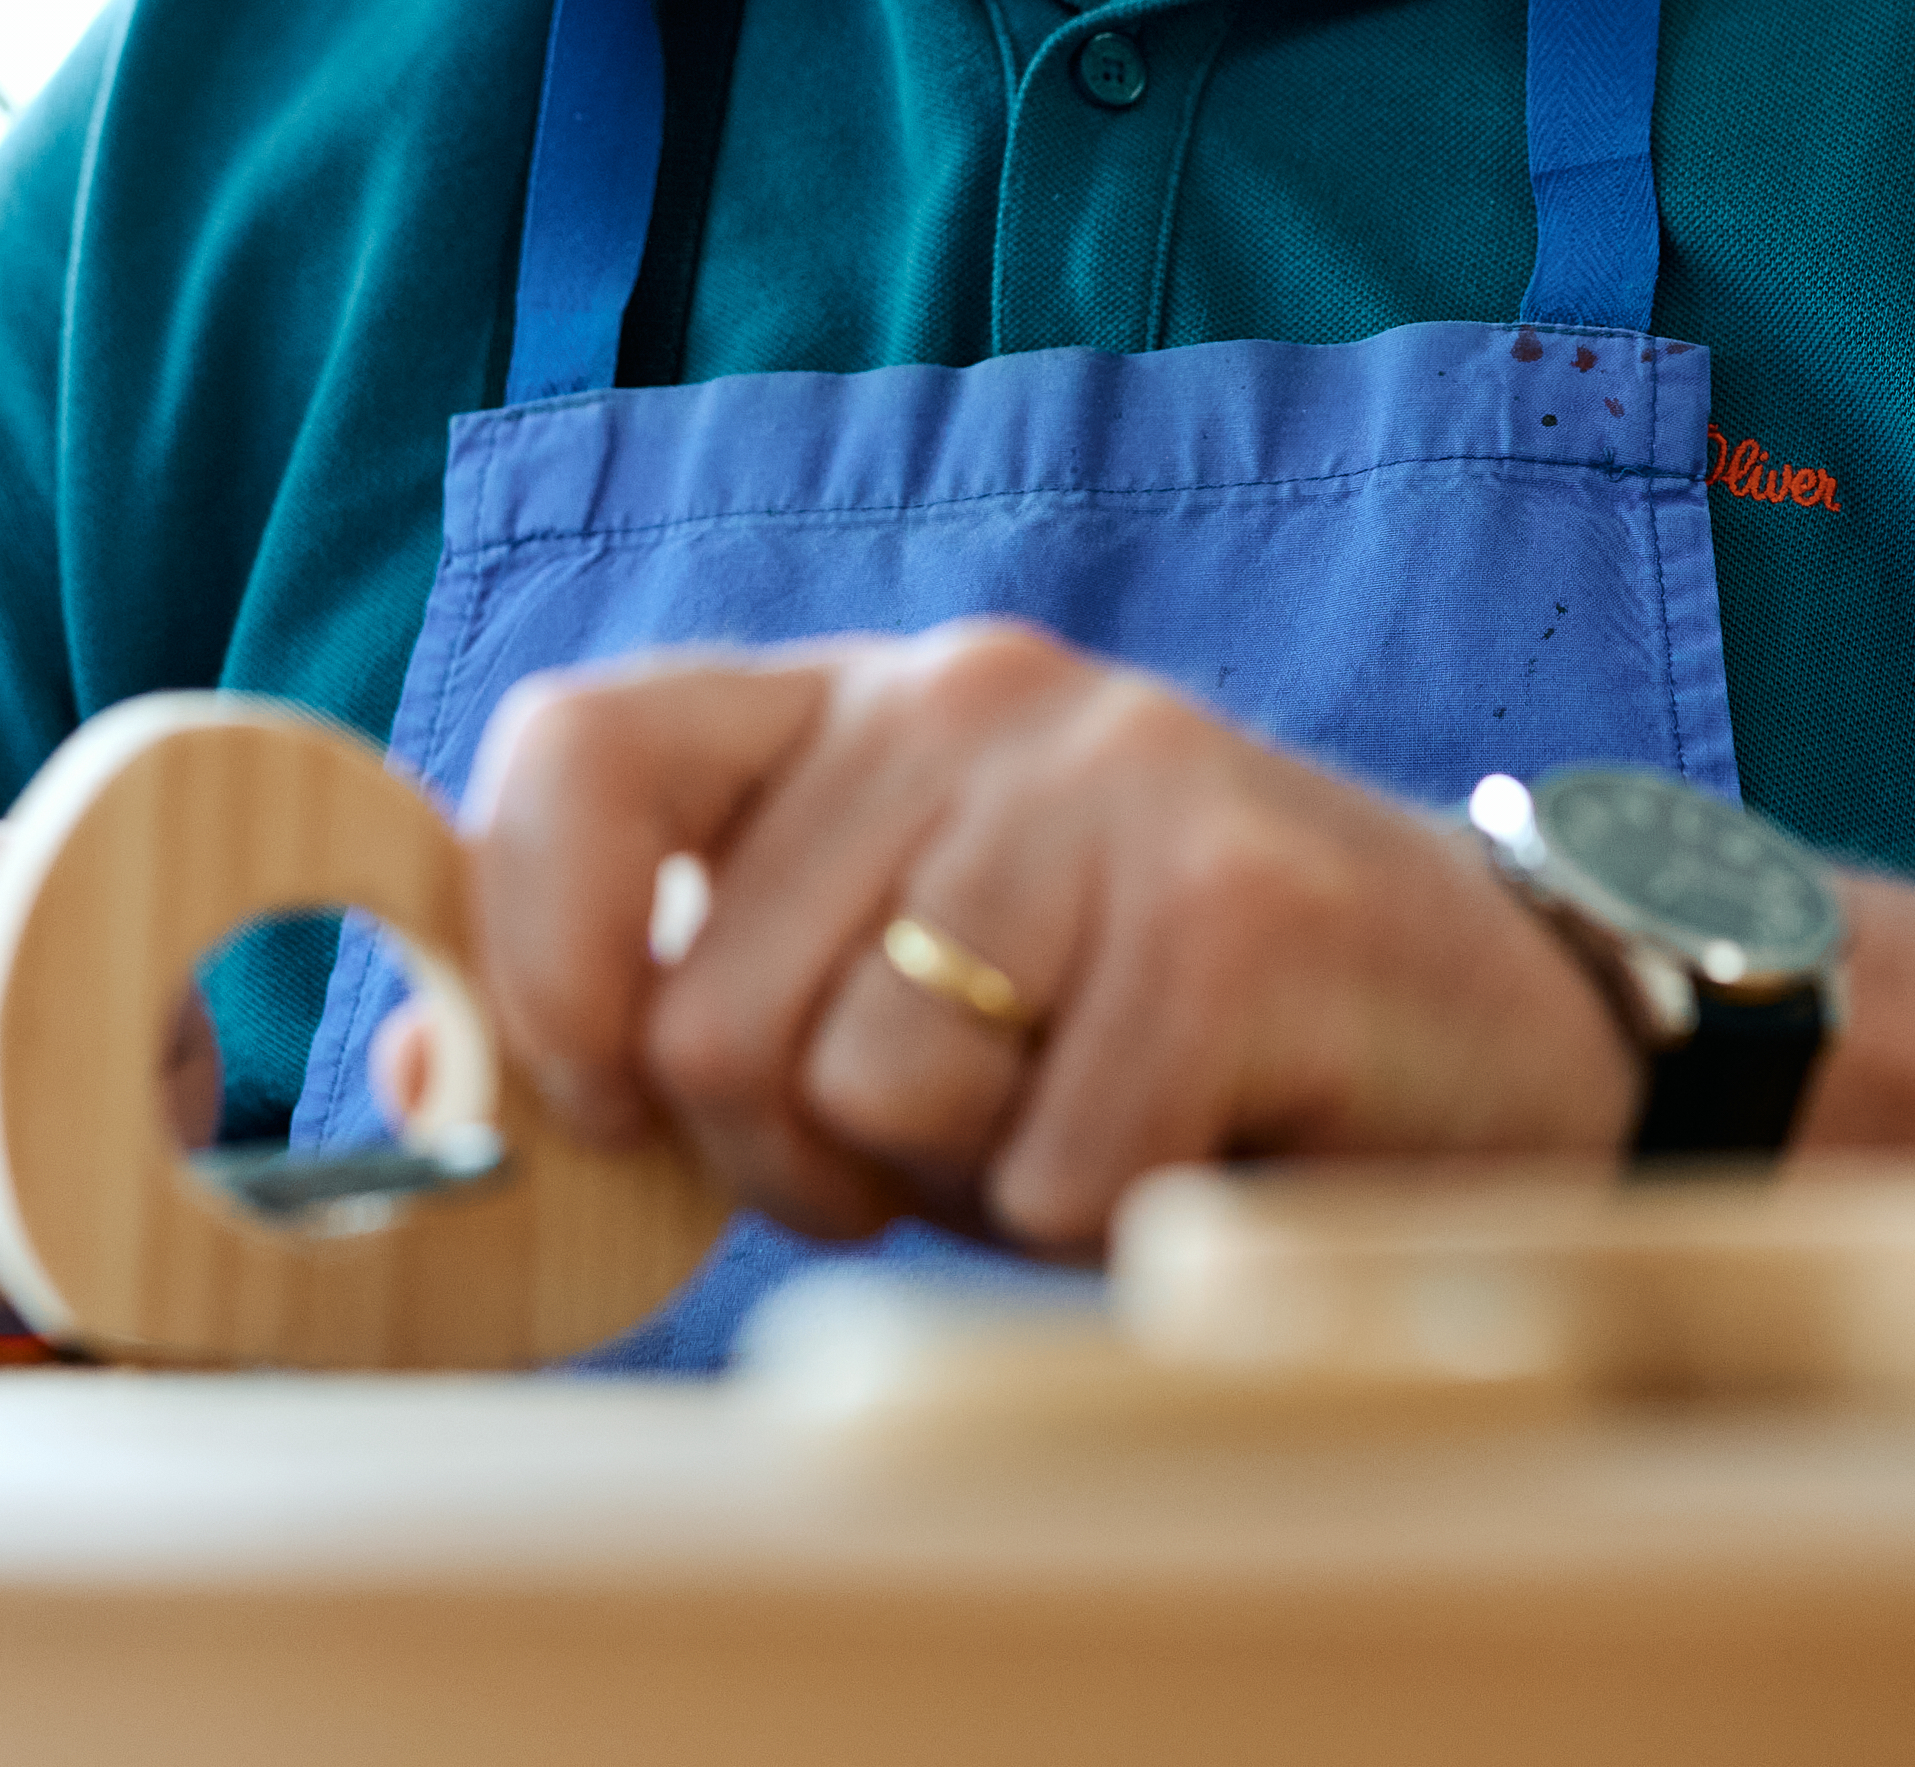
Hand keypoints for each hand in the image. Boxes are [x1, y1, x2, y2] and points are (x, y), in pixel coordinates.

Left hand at [446, 622, 1641, 1254]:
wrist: (1484, 1030)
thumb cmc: (1142, 1035)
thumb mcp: (894, 984)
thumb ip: (689, 1000)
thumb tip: (430, 1094)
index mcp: (853, 701)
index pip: (585, 746)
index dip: (535, 947)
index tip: (599, 1095)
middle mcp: (966, 693)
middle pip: (715, 1010)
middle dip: (804, 1155)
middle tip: (955, 1136)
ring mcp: (1108, 780)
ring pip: (874, 1092)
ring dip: (965, 1182)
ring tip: (1083, 1112)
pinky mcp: (1233, 906)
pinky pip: (1047, 1169)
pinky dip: (1102, 1221)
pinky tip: (1194, 1135)